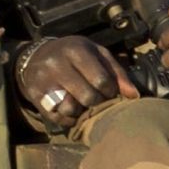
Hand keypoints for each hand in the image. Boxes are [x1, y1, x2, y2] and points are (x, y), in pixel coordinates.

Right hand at [14, 36, 131, 130]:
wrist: (36, 56)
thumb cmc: (73, 55)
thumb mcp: (96, 54)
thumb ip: (116, 72)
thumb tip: (134, 95)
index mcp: (75, 50)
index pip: (100, 79)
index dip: (110, 90)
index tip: (109, 90)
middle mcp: (56, 64)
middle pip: (87, 96)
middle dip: (98, 102)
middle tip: (98, 99)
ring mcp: (43, 81)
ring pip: (71, 109)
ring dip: (81, 111)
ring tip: (82, 102)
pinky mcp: (34, 96)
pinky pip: (58, 118)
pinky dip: (68, 119)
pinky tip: (71, 109)